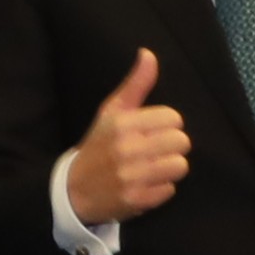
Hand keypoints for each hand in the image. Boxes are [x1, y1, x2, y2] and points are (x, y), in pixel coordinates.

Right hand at [67, 47, 190, 223]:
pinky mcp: (136, 199)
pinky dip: (160, 189)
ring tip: (152, 168)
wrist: (73, 189)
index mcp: (122, 123)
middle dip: (171, 146)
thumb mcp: (111, 111)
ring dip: (169, 168)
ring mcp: (132, 176)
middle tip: (153, 151)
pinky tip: (144, 185)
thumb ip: (135, 84)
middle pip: (181, 141)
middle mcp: (127, 148)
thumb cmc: (98, 145)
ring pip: (180, 165)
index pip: (173, 118)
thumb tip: (148, 54)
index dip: (166, 125)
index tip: (152, 131)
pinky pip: (170, 189)